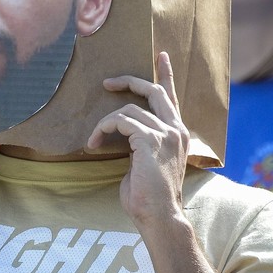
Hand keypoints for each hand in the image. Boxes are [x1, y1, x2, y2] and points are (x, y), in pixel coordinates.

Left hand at [87, 52, 188, 225]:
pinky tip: (94, 144)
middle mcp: (176, 130)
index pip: (172, 97)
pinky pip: (120, 121)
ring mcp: (165, 134)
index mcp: (178, 134)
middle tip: (107, 82)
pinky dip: (103, 129)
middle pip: (154, 90)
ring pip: (128, 110)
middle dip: (129, 81)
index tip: (161, 55)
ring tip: (94, 140)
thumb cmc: (149, 197)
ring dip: (105, 123)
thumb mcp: (145, 162)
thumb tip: (125, 134)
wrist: (160, 217)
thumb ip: (141, 143)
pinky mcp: (150, 140)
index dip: (166, 74)